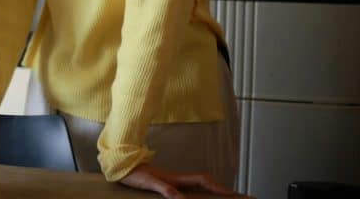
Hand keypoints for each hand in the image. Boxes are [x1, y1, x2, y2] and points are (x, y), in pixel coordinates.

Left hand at [119, 164, 234, 198]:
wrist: (122, 165)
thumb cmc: (134, 174)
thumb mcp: (149, 182)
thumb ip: (164, 189)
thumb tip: (180, 198)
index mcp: (176, 178)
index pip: (203, 181)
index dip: (218, 187)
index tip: (232, 193)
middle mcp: (178, 179)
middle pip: (206, 183)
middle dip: (221, 188)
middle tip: (237, 195)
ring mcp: (175, 180)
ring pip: (199, 185)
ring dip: (213, 190)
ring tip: (227, 197)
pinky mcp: (169, 183)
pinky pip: (191, 188)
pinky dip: (202, 192)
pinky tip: (204, 197)